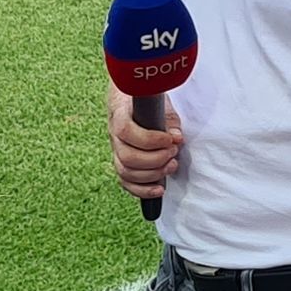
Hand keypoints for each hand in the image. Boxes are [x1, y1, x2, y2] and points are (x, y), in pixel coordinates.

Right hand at [108, 91, 182, 208]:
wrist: (129, 100)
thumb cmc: (145, 100)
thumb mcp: (158, 101)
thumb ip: (169, 120)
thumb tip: (177, 138)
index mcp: (120, 115)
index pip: (125, 131)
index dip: (149, 140)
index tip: (169, 140)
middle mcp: (114, 136)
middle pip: (127, 157)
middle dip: (155, 159)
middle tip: (173, 152)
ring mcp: (116, 152)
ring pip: (126, 172)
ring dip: (153, 174)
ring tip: (172, 165)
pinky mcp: (122, 164)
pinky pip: (127, 183)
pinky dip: (143, 190)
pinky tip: (160, 189)